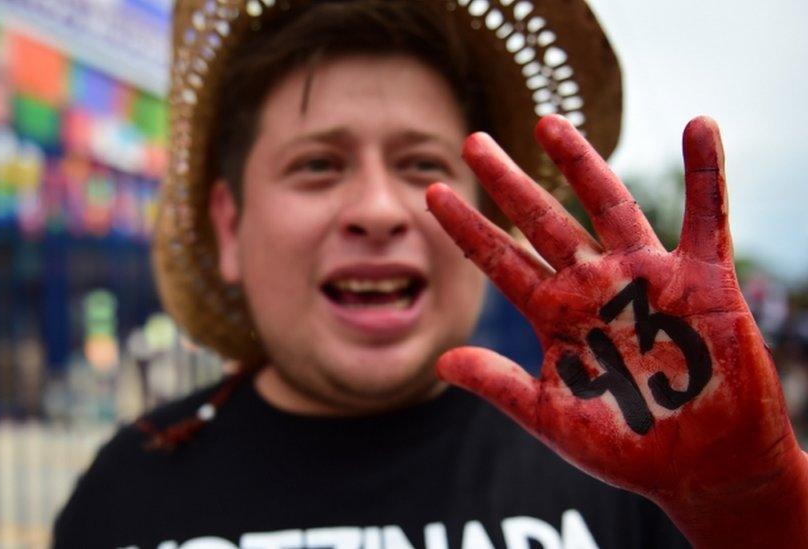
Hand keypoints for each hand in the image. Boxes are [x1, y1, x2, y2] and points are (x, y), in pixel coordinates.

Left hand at [426, 115, 807, 546]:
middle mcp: (595, 286)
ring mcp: (647, 278)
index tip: (431, 192)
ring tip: (548, 122)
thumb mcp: (552, 416)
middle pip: (543, 221)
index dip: (467, 227)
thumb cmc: (627, 447)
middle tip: (472, 141)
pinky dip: (707, 173)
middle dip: (507, 183)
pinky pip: (709, 217)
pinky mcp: (703, 280)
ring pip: (609, 205)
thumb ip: (500, 384)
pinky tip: (697, 126)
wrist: (702, 467)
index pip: (501, 260)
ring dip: (581, 162)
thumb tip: (441, 361)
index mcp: (556, 315)